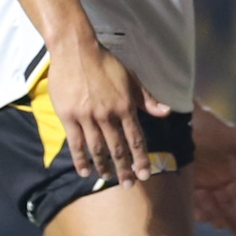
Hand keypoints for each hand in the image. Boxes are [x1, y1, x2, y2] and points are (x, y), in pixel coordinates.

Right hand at [47, 35, 153, 186]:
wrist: (76, 50)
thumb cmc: (106, 63)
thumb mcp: (132, 78)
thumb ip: (147, 99)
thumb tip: (166, 112)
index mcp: (125, 106)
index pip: (136, 139)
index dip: (141, 159)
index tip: (145, 174)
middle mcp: (108, 114)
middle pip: (118, 148)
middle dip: (125, 169)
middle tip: (129, 185)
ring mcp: (87, 116)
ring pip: (98, 149)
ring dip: (104, 167)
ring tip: (109, 179)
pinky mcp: (68, 116)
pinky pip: (76, 143)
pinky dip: (80, 159)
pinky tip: (85, 171)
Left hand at [188, 104, 235, 235]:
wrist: (179, 116)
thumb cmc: (208, 126)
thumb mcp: (232, 142)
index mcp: (225, 171)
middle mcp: (211, 179)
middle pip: (224, 204)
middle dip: (232, 219)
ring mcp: (195, 181)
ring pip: (207, 205)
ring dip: (216, 216)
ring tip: (222, 227)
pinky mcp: (179, 180)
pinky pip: (190, 199)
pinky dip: (197, 210)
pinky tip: (204, 219)